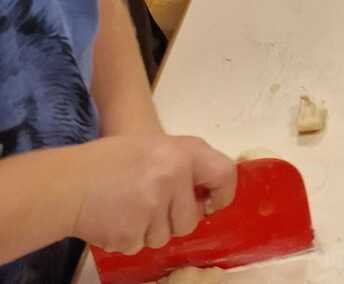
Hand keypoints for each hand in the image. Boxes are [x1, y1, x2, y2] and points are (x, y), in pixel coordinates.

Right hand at [72, 133, 235, 254]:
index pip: (224, 174)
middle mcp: (172, 179)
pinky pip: (141, 246)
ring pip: (165, 237)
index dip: (222, 194)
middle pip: (190, 220)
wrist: (68, 183)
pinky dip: (130, 238)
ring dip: (150, 230)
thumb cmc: (112, 160)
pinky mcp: (132, 235)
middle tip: (150, 202)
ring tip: (128, 207)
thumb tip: (208, 197)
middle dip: (173, 218)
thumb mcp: (155, 148)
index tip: (210, 203)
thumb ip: (184, 166)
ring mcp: (152, 209)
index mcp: (182, 153)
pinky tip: (115, 218)